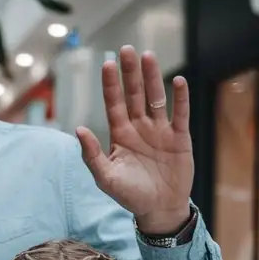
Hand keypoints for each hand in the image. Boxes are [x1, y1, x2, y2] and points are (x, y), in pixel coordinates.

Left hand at [77, 46, 193, 234]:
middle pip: (134, 95)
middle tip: (127, 50)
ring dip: (152, 78)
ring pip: (155, 98)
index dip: (111, 85)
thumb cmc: (129, 195)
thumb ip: (91, 154)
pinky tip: (178, 81)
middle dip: (130, 73)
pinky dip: (180, 98)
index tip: (106, 64)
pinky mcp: (179, 138)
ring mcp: (160, 131)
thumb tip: (78, 129)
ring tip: (148, 56)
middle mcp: (139, 128)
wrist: (159, 209)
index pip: (114, 104)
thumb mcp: (105, 178)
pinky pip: (180, 114)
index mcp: (120, 135)